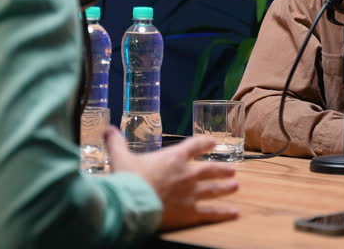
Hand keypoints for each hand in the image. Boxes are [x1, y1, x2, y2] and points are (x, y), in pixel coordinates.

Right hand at [104, 127, 238, 229]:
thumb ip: (116, 143)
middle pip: (210, 169)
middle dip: (221, 169)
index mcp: (174, 158)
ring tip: (235, 186)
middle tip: (232, 170)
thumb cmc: (128, 179)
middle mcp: (187, 174)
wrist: (132, 204)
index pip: (194, 146)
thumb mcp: (120, 158)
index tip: (213, 142)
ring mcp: (191, 194)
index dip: (205, 143)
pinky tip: (234, 213)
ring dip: (225, 187)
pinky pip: (211, 213)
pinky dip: (223, 213)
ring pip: (214, 189)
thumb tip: (108, 129)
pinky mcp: (190, 212)